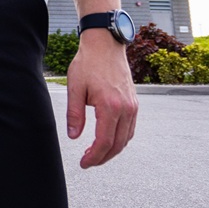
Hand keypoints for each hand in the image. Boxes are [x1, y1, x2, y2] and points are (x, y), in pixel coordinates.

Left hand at [66, 32, 137, 167]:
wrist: (105, 44)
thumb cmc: (88, 62)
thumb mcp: (75, 86)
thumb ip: (74, 114)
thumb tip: (74, 136)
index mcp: (110, 106)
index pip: (104, 142)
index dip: (94, 157)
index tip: (83, 163)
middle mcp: (126, 109)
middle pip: (117, 145)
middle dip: (103, 157)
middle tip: (88, 161)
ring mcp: (132, 106)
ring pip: (126, 139)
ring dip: (112, 150)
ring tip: (96, 153)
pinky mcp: (134, 103)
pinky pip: (130, 129)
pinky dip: (120, 139)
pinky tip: (108, 139)